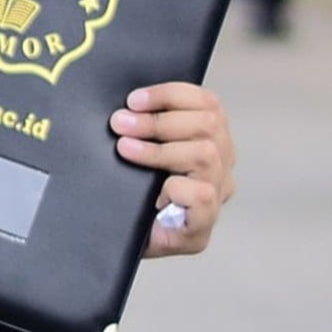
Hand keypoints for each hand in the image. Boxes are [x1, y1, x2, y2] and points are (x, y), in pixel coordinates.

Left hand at [111, 82, 234, 257]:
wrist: (111, 237)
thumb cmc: (124, 187)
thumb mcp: (133, 146)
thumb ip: (139, 123)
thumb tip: (123, 100)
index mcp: (208, 138)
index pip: (207, 103)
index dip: (170, 94)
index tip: (133, 99)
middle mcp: (219, 165)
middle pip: (209, 124)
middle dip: (159, 120)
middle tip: (119, 123)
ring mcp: (215, 197)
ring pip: (206, 155)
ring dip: (159, 149)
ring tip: (124, 149)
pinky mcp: (200, 229)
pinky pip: (203, 196)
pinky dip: (175, 187)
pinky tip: (152, 193)